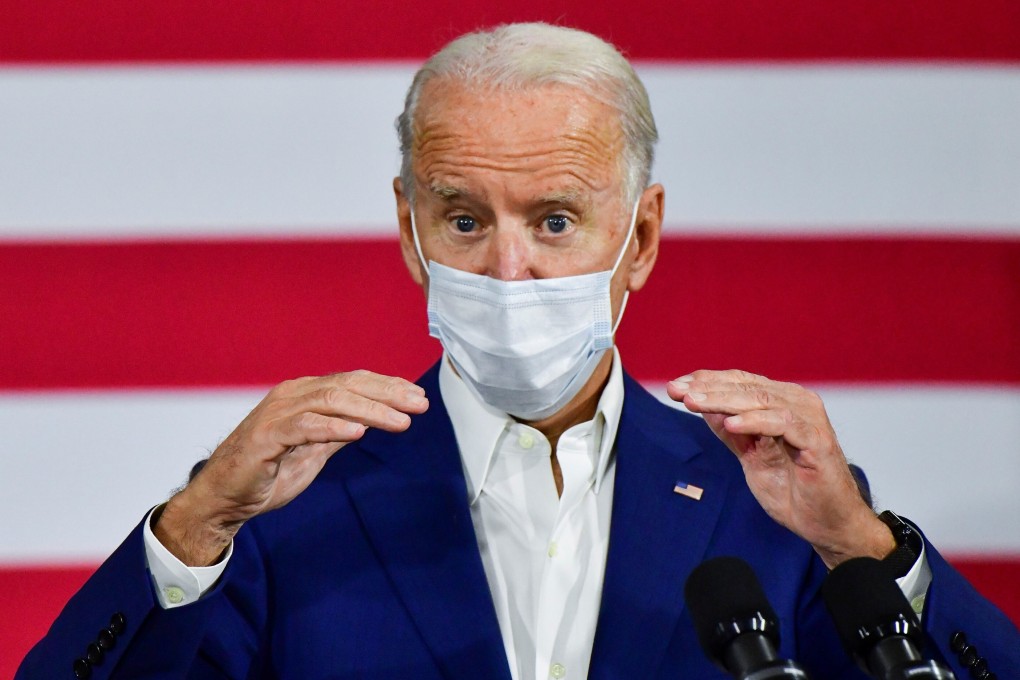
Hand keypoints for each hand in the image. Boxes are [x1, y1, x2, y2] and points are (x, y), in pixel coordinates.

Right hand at [155, 370, 428, 564]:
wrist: (225, 498)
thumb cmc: (267, 472)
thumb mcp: (315, 450)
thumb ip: (339, 431)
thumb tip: (372, 420)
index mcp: (305, 394)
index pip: (353, 381)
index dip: (387, 387)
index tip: (418, 397)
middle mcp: (292, 395)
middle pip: (348, 385)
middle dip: (388, 394)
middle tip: (419, 405)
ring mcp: (278, 412)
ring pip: (331, 400)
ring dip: (370, 410)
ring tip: (400, 421)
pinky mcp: (266, 435)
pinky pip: (305, 426)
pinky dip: (333, 426)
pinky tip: (359, 431)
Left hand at [666, 369, 892, 568]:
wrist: (827, 525)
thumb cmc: (794, 490)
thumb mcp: (751, 457)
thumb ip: (731, 433)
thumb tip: (700, 406)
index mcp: (781, 403)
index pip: (739, 383)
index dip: (706, 382)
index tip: (674, 387)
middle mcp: (797, 403)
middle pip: (746, 387)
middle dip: (707, 388)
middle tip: (677, 391)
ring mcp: (809, 420)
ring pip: (760, 399)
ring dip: (723, 400)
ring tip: (693, 402)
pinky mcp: (817, 441)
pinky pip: (782, 423)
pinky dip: (754, 421)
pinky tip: (729, 423)